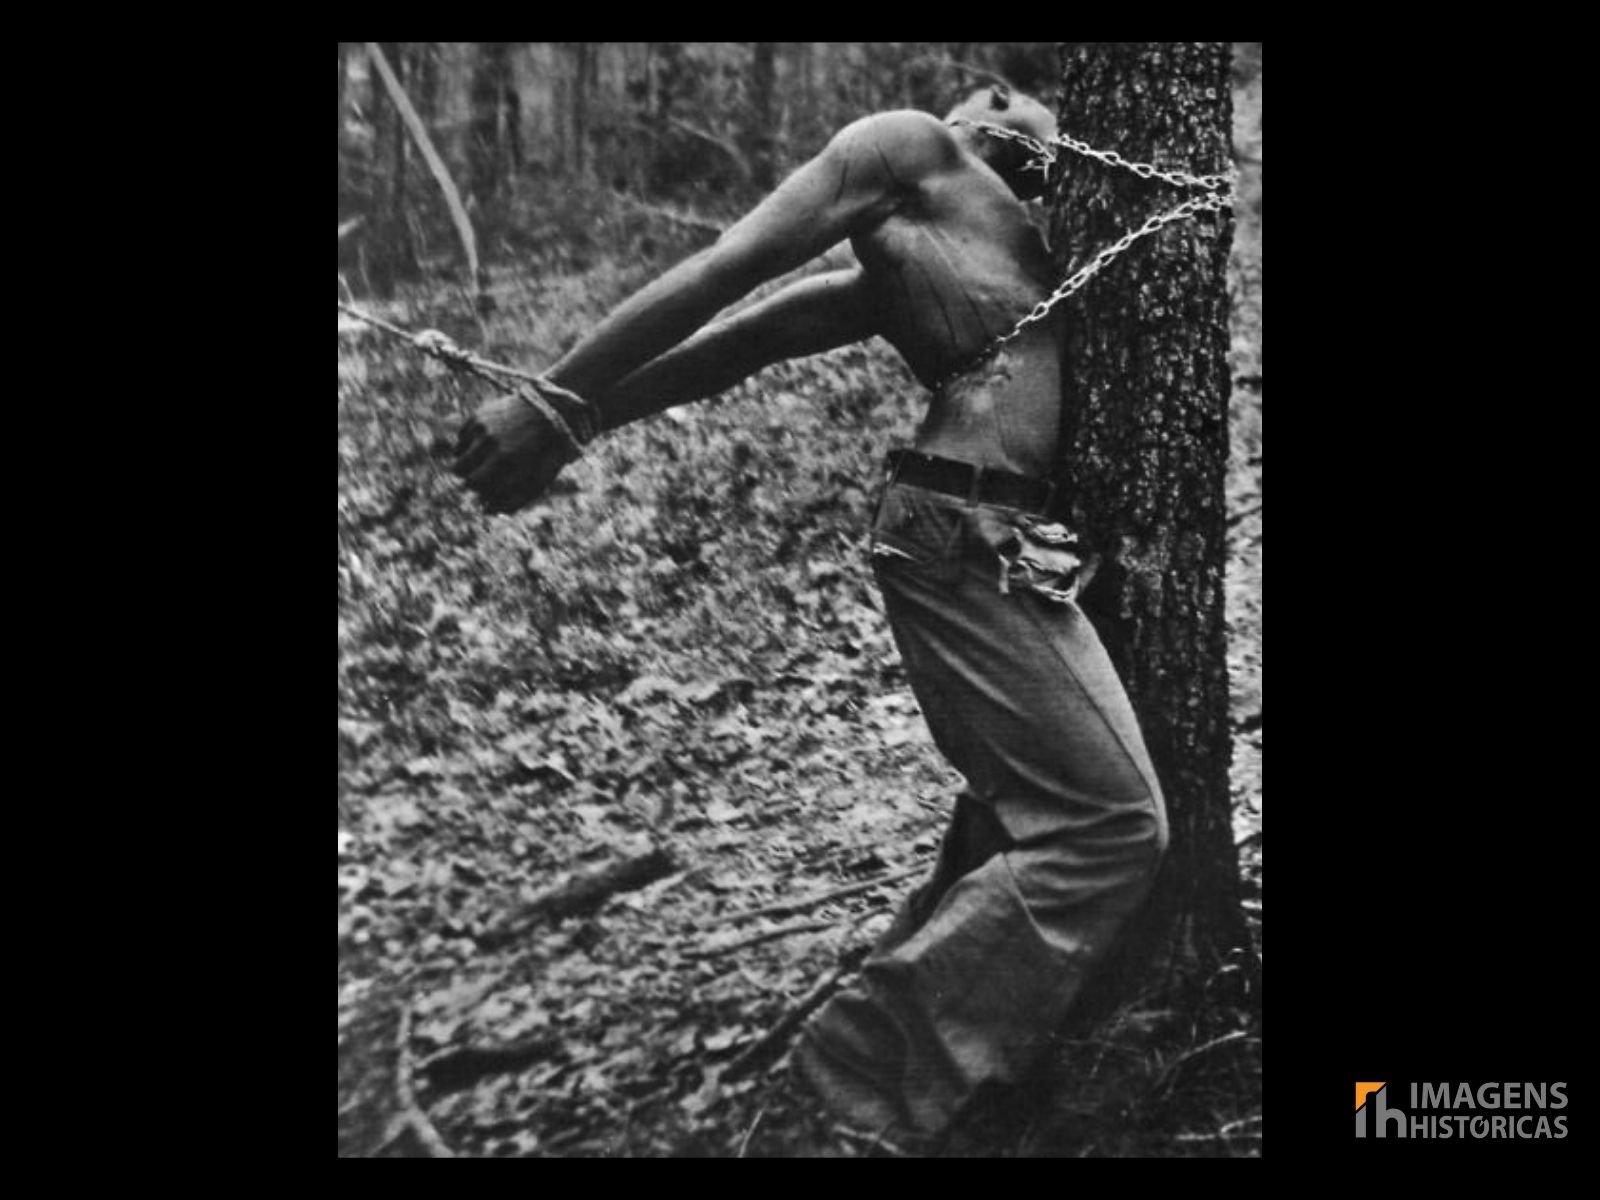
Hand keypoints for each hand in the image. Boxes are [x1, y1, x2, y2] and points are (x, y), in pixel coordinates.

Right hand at [451, 391, 576, 513]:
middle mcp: (491, 442)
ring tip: (486, 460)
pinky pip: (461, 438)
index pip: (474, 484)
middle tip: (487, 474)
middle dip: (471, 476)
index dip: (481, 489)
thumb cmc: (545, 454)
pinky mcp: (478, 416)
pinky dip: (471, 444)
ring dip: (468, 462)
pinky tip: (489, 443)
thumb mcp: (538, 481)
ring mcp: (482, 427)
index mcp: (506, 459)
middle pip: (459, 471)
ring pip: (457, 455)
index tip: (492, 486)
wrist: (550, 413)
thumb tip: (485, 511)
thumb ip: (514, 501)